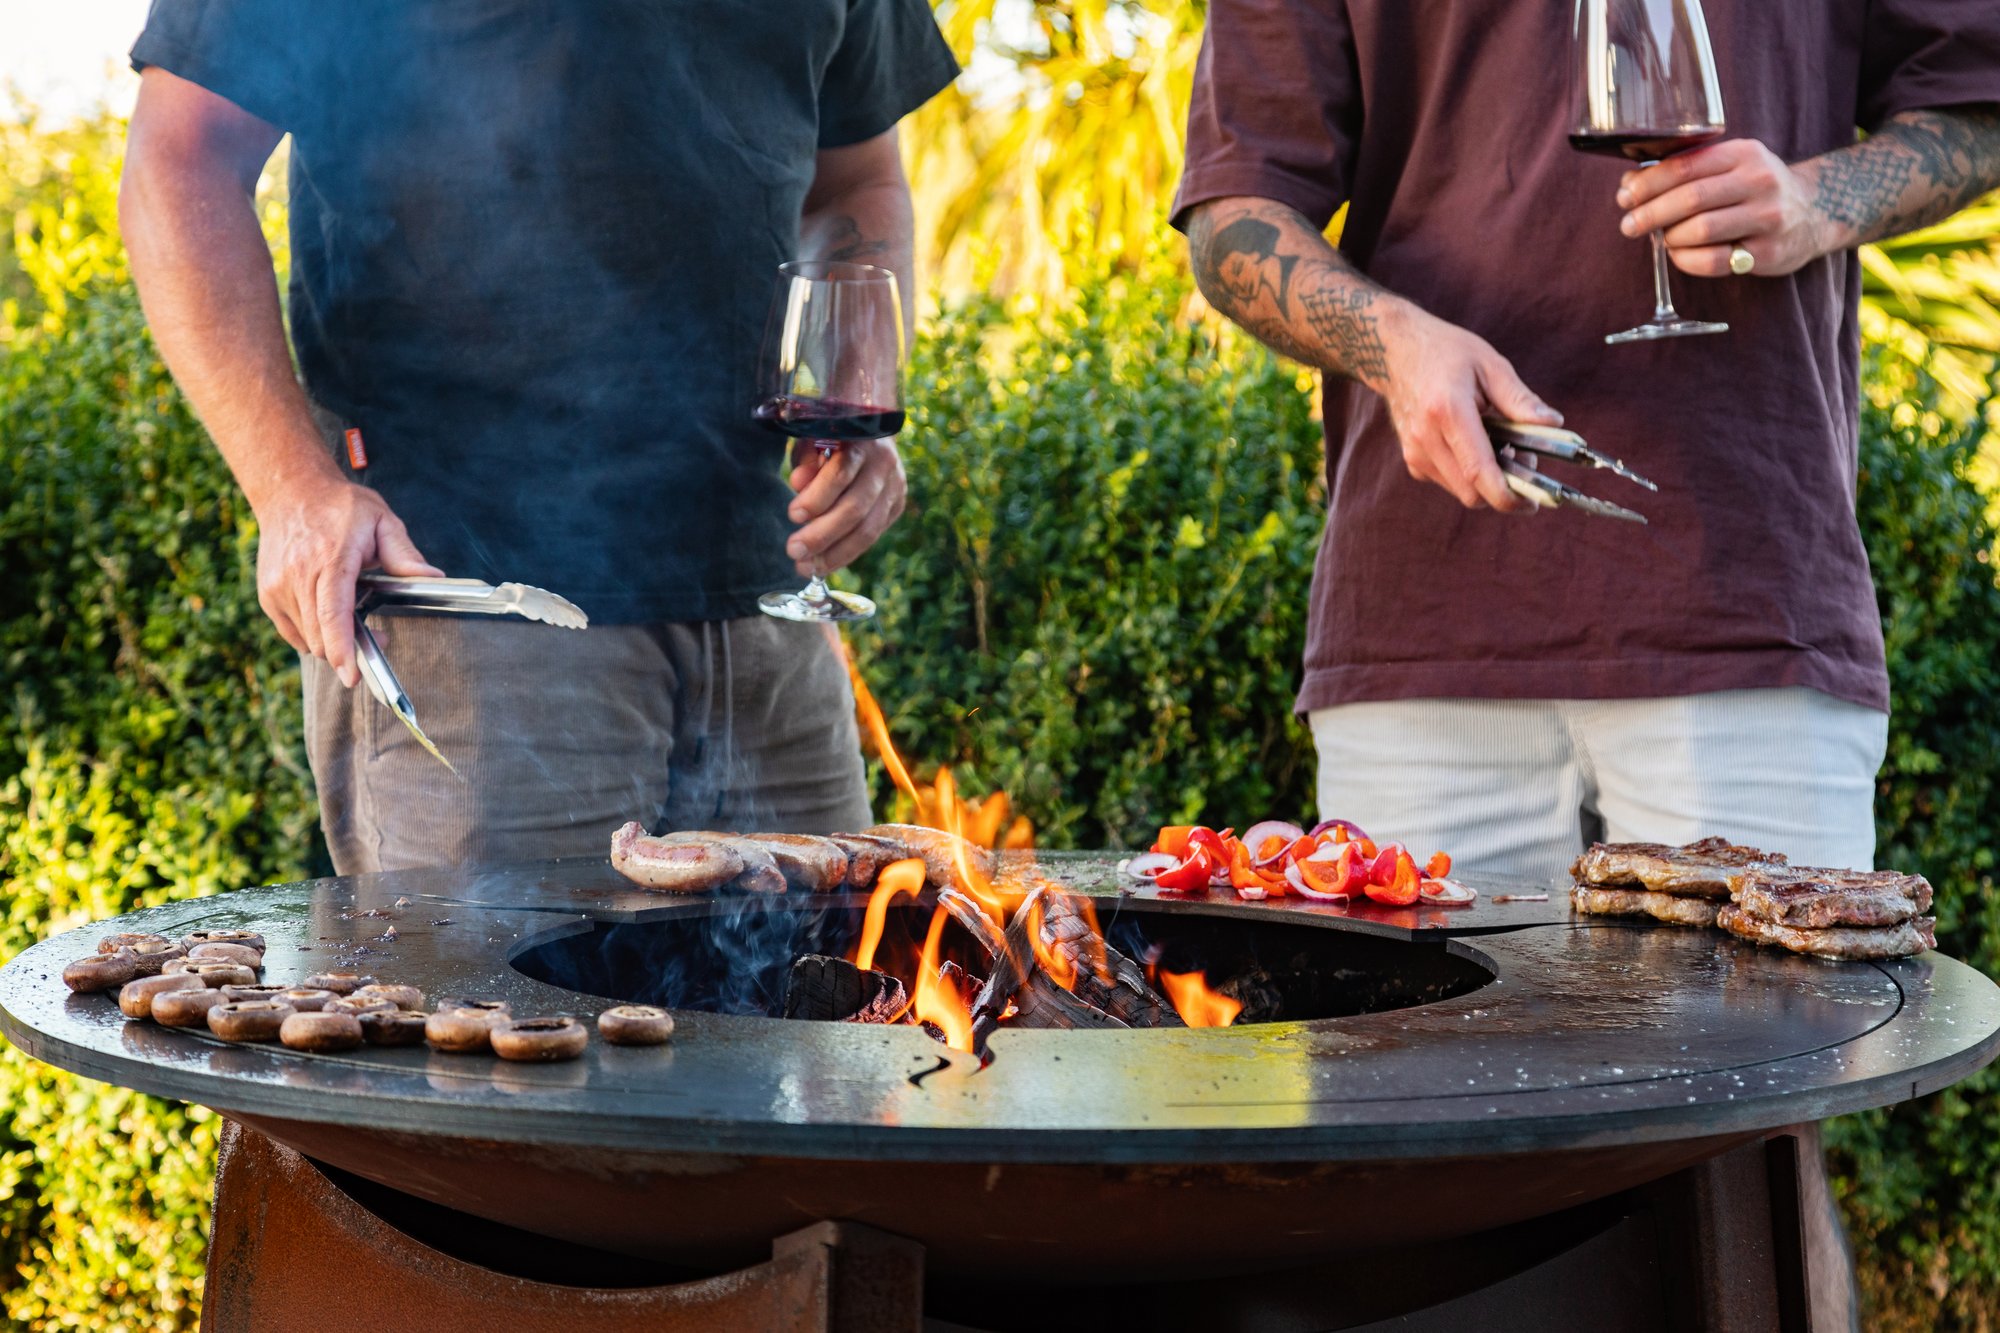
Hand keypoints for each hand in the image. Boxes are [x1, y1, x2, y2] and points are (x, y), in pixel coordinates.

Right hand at [254, 477, 440, 688]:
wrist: (290, 491)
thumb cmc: (341, 506)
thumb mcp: (382, 520)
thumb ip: (405, 554)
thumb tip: (434, 578)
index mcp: (329, 559)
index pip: (333, 613)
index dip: (343, 648)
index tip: (352, 676)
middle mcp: (297, 576)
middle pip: (321, 635)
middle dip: (351, 650)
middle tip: (379, 637)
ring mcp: (278, 587)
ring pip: (309, 639)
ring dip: (333, 641)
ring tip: (354, 614)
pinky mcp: (268, 595)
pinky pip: (294, 633)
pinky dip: (314, 634)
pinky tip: (329, 612)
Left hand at [784, 438, 907, 573]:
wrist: (870, 435)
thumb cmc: (831, 438)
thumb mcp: (813, 440)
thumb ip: (806, 462)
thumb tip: (798, 484)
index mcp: (861, 442)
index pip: (840, 474)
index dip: (816, 498)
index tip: (793, 515)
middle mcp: (884, 465)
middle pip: (855, 509)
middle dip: (821, 535)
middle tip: (794, 551)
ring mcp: (895, 487)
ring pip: (867, 531)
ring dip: (834, 554)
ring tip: (806, 567)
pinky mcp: (896, 506)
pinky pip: (871, 537)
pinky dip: (846, 553)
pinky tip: (825, 563)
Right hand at [1375, 304, 1559, 511]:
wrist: (1394, 353)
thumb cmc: (1446, 352)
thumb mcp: (1489, 364)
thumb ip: (1520, 399)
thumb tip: (1553, 424)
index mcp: (1448, 412)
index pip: (1478, 472)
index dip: (1507, 496)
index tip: (1532, 503)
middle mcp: (1426, 438)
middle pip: (1471, 493)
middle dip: (1503, 488)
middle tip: (1524, 461)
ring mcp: (1415, 452)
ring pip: (1461, 491)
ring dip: (1487, 482)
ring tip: (1502, 448)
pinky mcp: (1412, 460)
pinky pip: (1448, 482)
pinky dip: (1469, 475)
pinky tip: (1476, 446)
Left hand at [1616, 138, 1824, 277]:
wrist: (1813, 211)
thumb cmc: (1753, 189)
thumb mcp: (1728, 166)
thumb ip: (1683, 171)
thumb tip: (1629, 185)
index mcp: (1743, 154)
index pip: (1685, 166)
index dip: (1648, 184)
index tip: (1624, 197)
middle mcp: (1759, 182)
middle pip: (1691, 198)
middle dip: (1650, 214)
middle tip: (1628, 226)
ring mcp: (1767, 218)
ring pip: (1701, 230)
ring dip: (1671, 237)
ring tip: (1663, 238)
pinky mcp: (1768, 252)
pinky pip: (1714, 261)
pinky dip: (1686, 260)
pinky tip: (1679, 254)